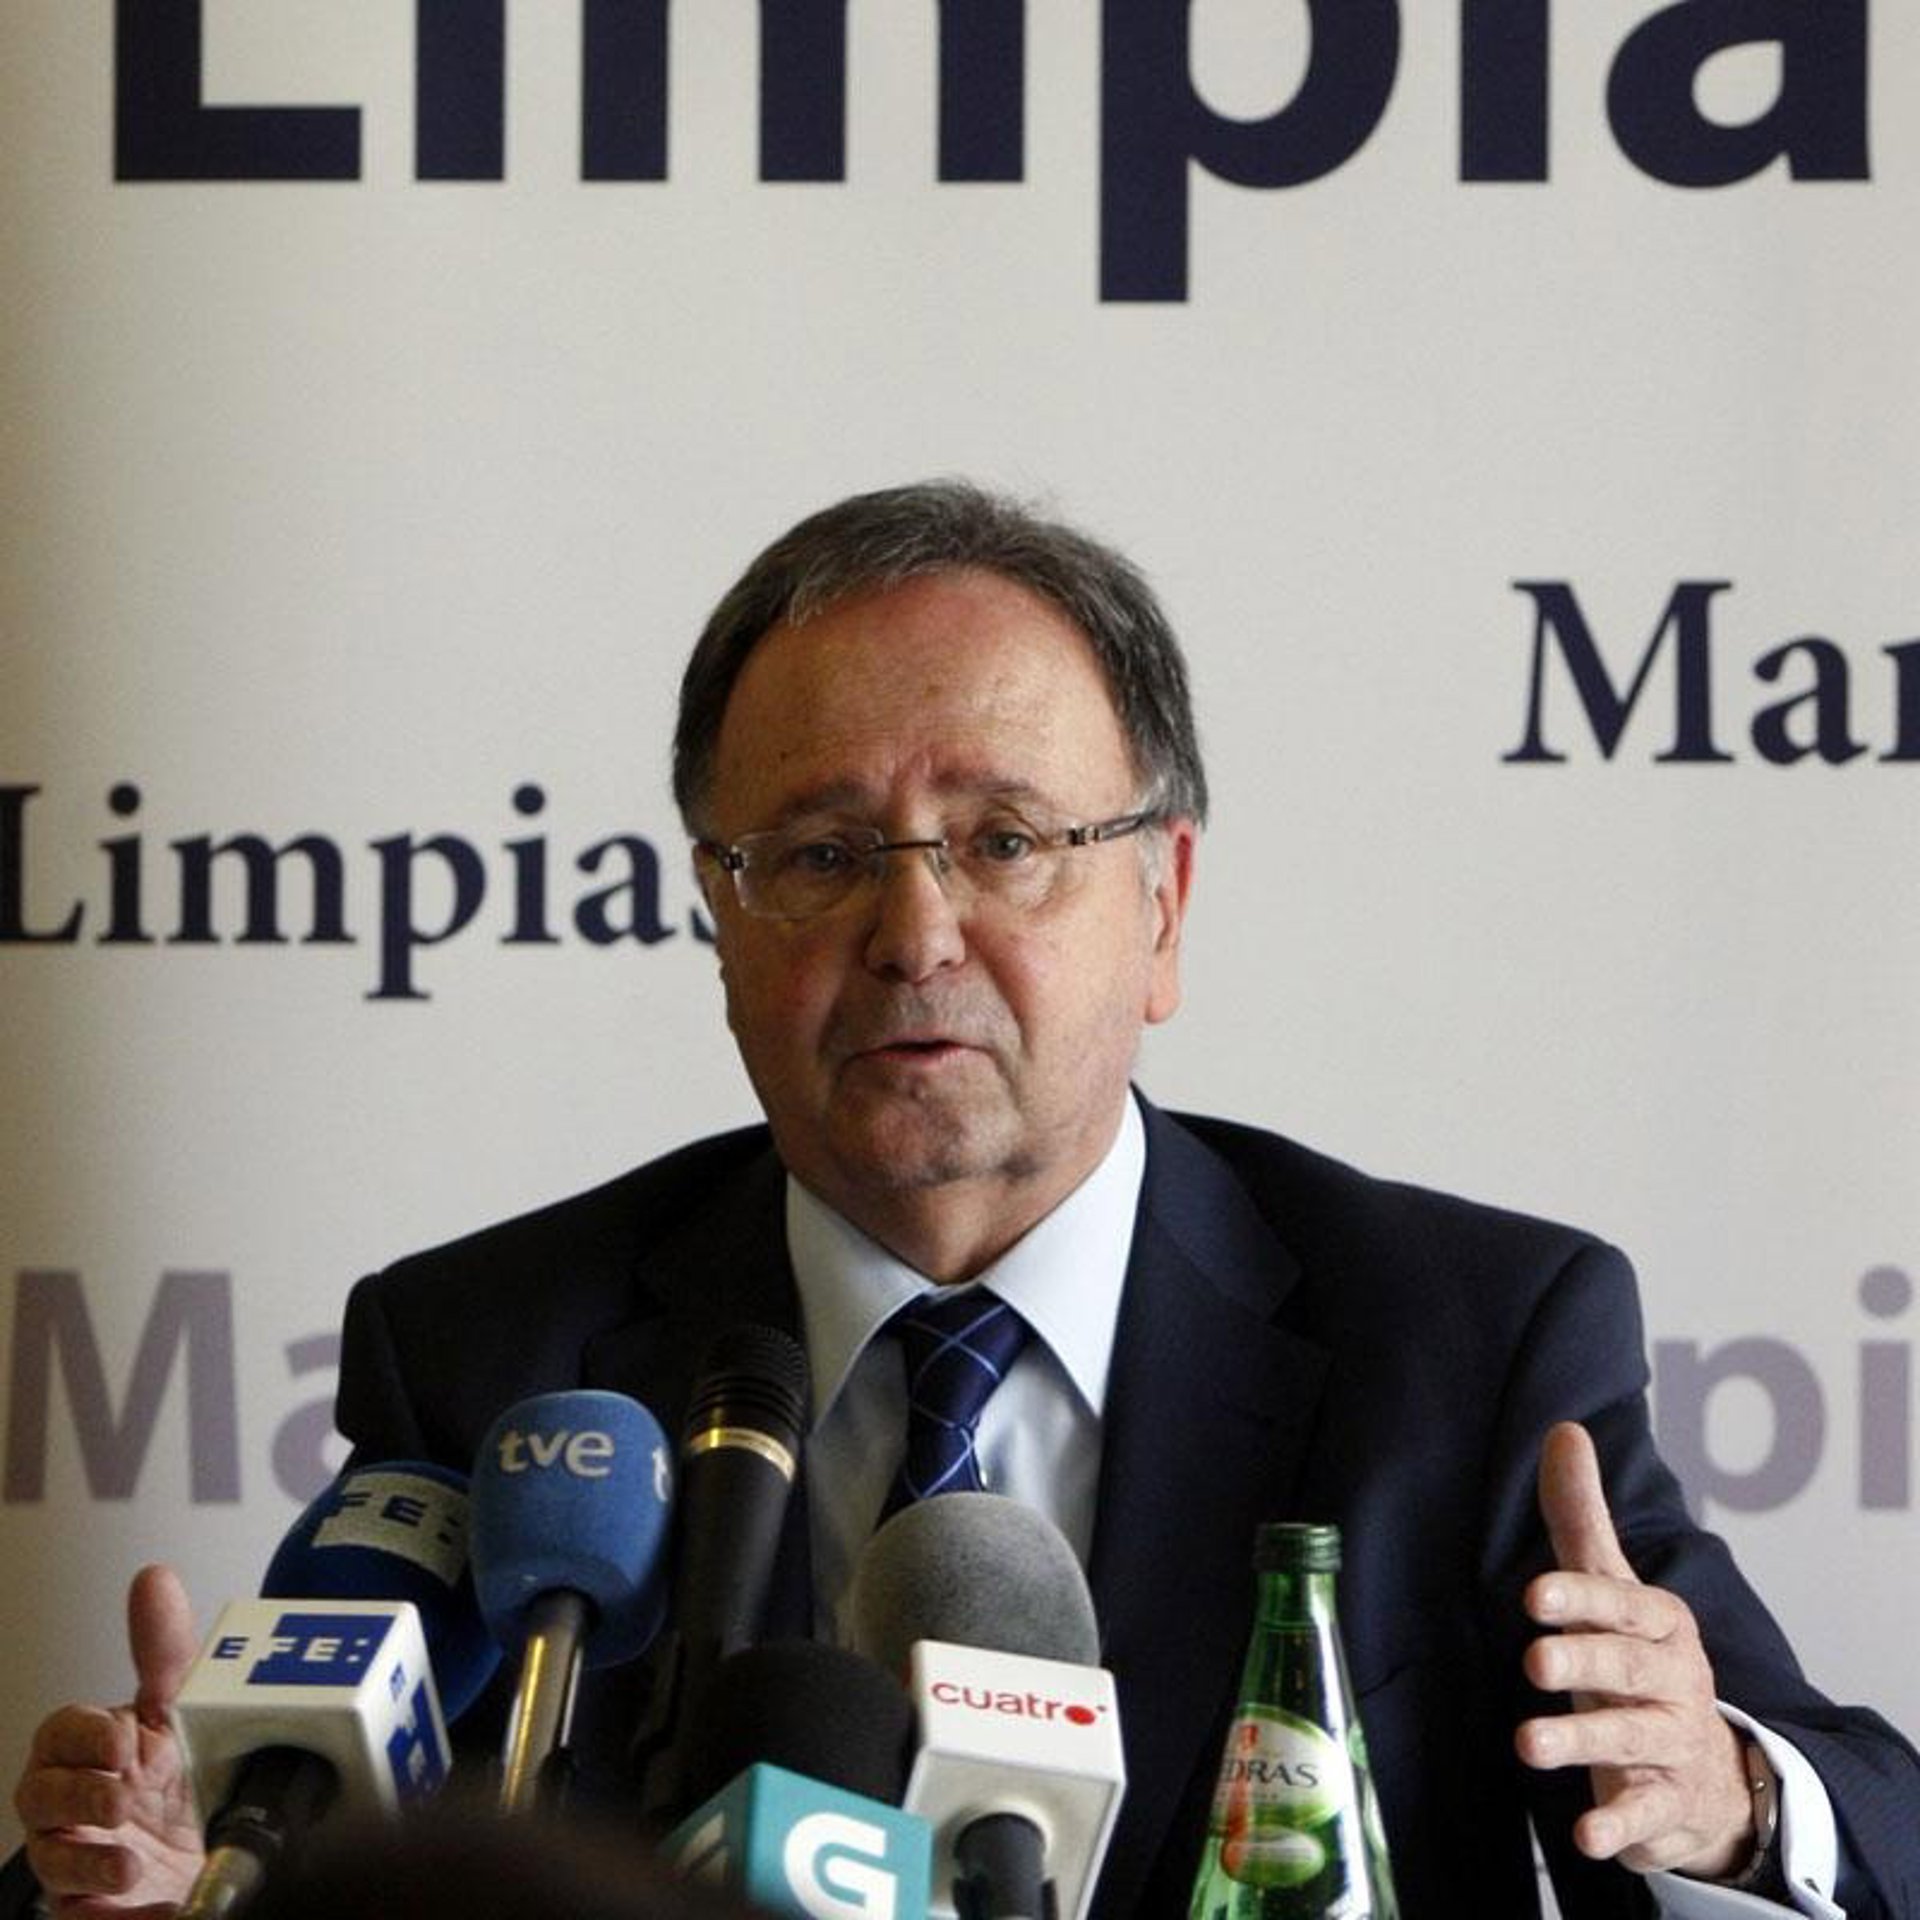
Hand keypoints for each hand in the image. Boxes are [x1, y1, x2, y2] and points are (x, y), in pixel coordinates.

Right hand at [12, 1565, 205, 1914]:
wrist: (209, 1848)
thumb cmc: (177, 1774)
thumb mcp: (177, 1710)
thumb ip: (163, 1651)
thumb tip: (153, 1578)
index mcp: (89, 1751)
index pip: (59, 1734)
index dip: (83, 1736)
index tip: (121, 1739)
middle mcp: (73, 1806)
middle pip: (41, 1798)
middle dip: (79, 1796)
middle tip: (123, 1795)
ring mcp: (78, 1860)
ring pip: (54, 1862)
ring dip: (88, 1861)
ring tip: (130, 1861)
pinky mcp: (93, 1911)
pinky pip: (84, 1918)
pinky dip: (113, 1916)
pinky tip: (148, 1906)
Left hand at [1515, 1422, 1757, 1879]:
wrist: (1708, 1768)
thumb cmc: (1639, 1658)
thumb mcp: (1613, 1589)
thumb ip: (1581, 1518)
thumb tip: (1564, 1429)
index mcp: (1658, 1622)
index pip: (1620, 1603)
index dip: (1580, 1599)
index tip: (1534, 1596)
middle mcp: (1672, 1678)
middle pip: (1624, 1667)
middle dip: (1582, 1663)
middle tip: (1534, 1663)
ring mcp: (1672, 1742)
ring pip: (1629, 1738)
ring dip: (1579, 1742)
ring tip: (1527, 1746)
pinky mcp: (1666, 1803)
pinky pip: (1646, 1815)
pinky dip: (1620, 1826)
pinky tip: (1590, 1838)